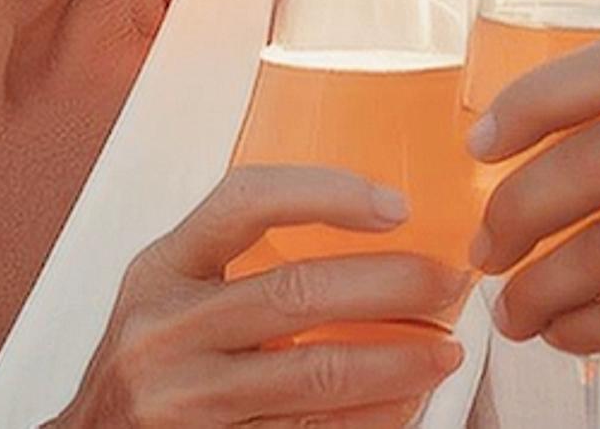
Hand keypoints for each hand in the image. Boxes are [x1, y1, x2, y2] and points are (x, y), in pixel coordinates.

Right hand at [49, 165, 468, 427]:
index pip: (244, 202)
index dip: (327, 194)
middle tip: (449, 283)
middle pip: (298, 292)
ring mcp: (182, 405)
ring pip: (317, 373)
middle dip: (394, 284)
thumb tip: (375, 230)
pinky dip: (372, 416)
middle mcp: (162, 334)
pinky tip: (406, 401)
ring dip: (400, 360)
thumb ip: (242, 263)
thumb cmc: (150, 366)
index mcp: (160, 271)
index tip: (397, 205)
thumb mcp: (172, 295)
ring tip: (446, 348)